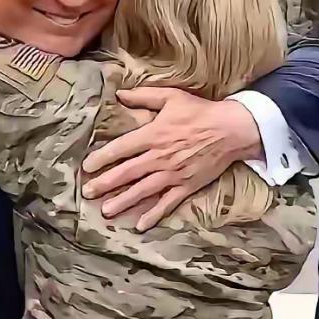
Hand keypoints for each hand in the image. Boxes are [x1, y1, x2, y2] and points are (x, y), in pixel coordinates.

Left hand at [82, 87, 261, 231]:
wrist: (231, 130)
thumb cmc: (200, 111)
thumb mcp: (171, 97)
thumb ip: (144, 96)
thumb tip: (120, 94)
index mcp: (154, 134)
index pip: (121, 148)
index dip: (103, 158)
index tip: (87, 167)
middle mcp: (160, 157)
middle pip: (128, 172)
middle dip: (106, 183)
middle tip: (88, 192)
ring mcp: (173, 174)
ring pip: (143, 190)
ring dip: (123, 201)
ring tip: (106, 211)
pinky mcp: (186, 186)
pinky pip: (167, 203)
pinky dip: (154, 214)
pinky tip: (140, 225)